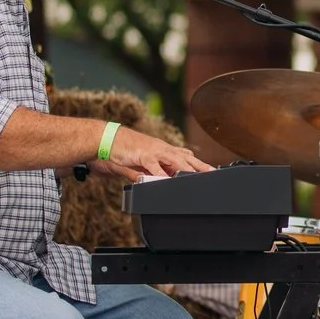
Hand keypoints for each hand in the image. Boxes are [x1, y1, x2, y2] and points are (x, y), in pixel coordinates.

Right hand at [93, 126, 211, 180]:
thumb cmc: (124, 149)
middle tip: (212, 174)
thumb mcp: (143, 161)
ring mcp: (153, 150)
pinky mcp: (141, 155)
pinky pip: (153, 165)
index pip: (184, 156)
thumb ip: (154, 170)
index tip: (210, 171)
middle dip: (199, 166)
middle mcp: (161, 148)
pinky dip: (161, 173)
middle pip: (185, 158)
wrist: (107, 138)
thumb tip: (165, 177)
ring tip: (198, 178)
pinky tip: (168, 180)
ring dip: (187, 169)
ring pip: (174, 160)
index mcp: (162, 149)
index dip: (197, 163)